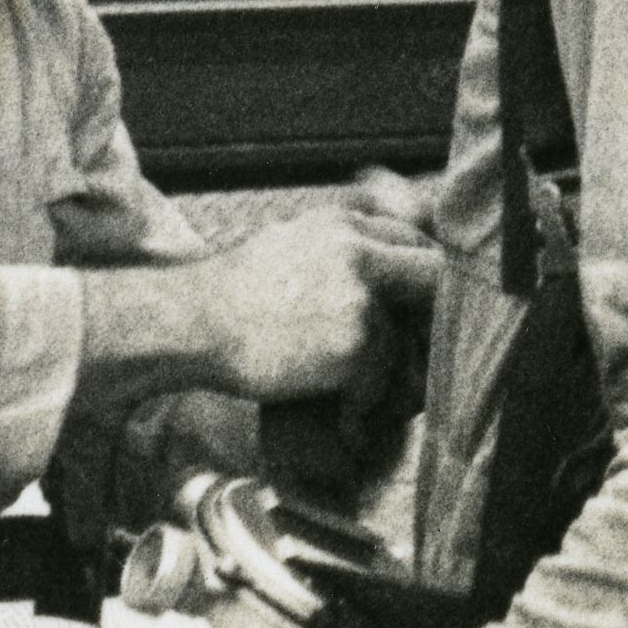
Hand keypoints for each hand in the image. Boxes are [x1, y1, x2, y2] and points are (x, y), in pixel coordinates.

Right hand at [207, 199, 437, 404]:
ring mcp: (360, 298)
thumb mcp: (290, 243)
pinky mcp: (355, 344)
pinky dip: (360, 399)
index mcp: (344, 224)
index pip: (415, 244)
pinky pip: (381, 378)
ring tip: (348, 388)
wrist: (192, 323)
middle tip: (413, 352)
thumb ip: (343, 248)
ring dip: (385, 370)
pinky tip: (333, 404)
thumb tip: (389, 273)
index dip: (420, 283)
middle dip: (427, 319)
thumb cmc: (234, 294)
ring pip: (406, 340)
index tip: (414, 314)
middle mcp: (359, 252)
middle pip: (434, 280)